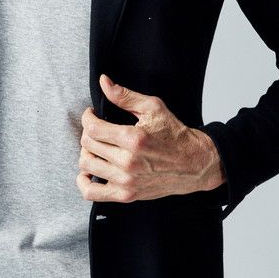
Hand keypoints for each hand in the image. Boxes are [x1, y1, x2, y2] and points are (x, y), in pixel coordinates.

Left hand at [76, 74, 225, 202]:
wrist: (195, 163)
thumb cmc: (175, 134)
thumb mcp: (153, 108)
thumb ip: (125, 96)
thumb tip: (104, 82)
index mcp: (133, 139)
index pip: (92, 128)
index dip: (87, 118)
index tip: (92, 115)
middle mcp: (128, 162)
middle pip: (88, 145)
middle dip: (88, 132)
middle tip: (97, 128)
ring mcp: (126, 181)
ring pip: (86, 165)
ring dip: (86, 152)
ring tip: (96, 147)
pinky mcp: (126, 195)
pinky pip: (92, 193)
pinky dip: (83, 182)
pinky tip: (89, 171)